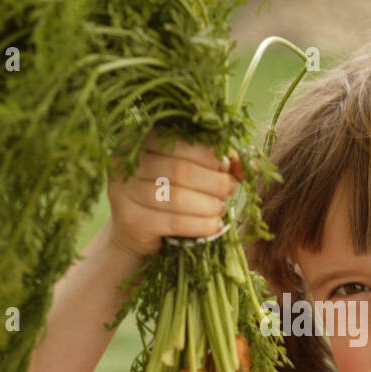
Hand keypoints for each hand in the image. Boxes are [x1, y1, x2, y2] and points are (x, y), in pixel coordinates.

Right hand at [107, 130, 241, 257]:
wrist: (134, 230)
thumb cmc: (167, 193)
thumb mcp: (186, 170)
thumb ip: (213, 161)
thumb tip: (247, 166)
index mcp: (139, 140)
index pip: (178, 141)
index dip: (208, 154)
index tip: (226, 167)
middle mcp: (126, 163)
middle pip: (179, 170)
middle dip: (213, 181)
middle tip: (230, 189)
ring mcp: (124, 192)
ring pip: (177, 197)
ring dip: (209, 205)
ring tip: (221, 208)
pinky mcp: (130, 220)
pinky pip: (174, 222)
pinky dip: (200, 225)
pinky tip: (214, 226)